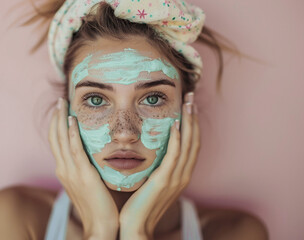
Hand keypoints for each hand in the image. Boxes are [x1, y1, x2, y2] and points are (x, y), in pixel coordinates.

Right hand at [48, 97, 118, 239]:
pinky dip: (72, 134)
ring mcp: (71, 172)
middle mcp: (64, 169)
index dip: (57, 124)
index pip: (57, 142)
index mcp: (65, 170)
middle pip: (55, 138)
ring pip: (62, 140)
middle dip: (56, 117)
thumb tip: (93, 154)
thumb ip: (87, 167)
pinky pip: (75, 150)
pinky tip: (73, 120)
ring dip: (61, 120)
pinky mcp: (83, 175)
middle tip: (60, 100)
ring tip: (63, 103)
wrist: (101, 227)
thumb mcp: (89, 182)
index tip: (61, 109)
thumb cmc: (98, 205)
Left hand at [119, 100, 199, 239]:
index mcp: (179, 175)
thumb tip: (150, 151)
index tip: (188, 106)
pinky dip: (177, 139)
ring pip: (188, 145)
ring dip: (189, 122)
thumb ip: (155, 167)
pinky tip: (176, 124)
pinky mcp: (164, 182)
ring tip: (188, 102)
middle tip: (191, 97)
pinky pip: (174, 157)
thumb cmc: (139, 205)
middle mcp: (182, 175)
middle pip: (194, 141)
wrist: (135, 228)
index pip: (191, 145)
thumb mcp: (151, 183)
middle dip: (194, 118)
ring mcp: (175, 179)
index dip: (192, 124)